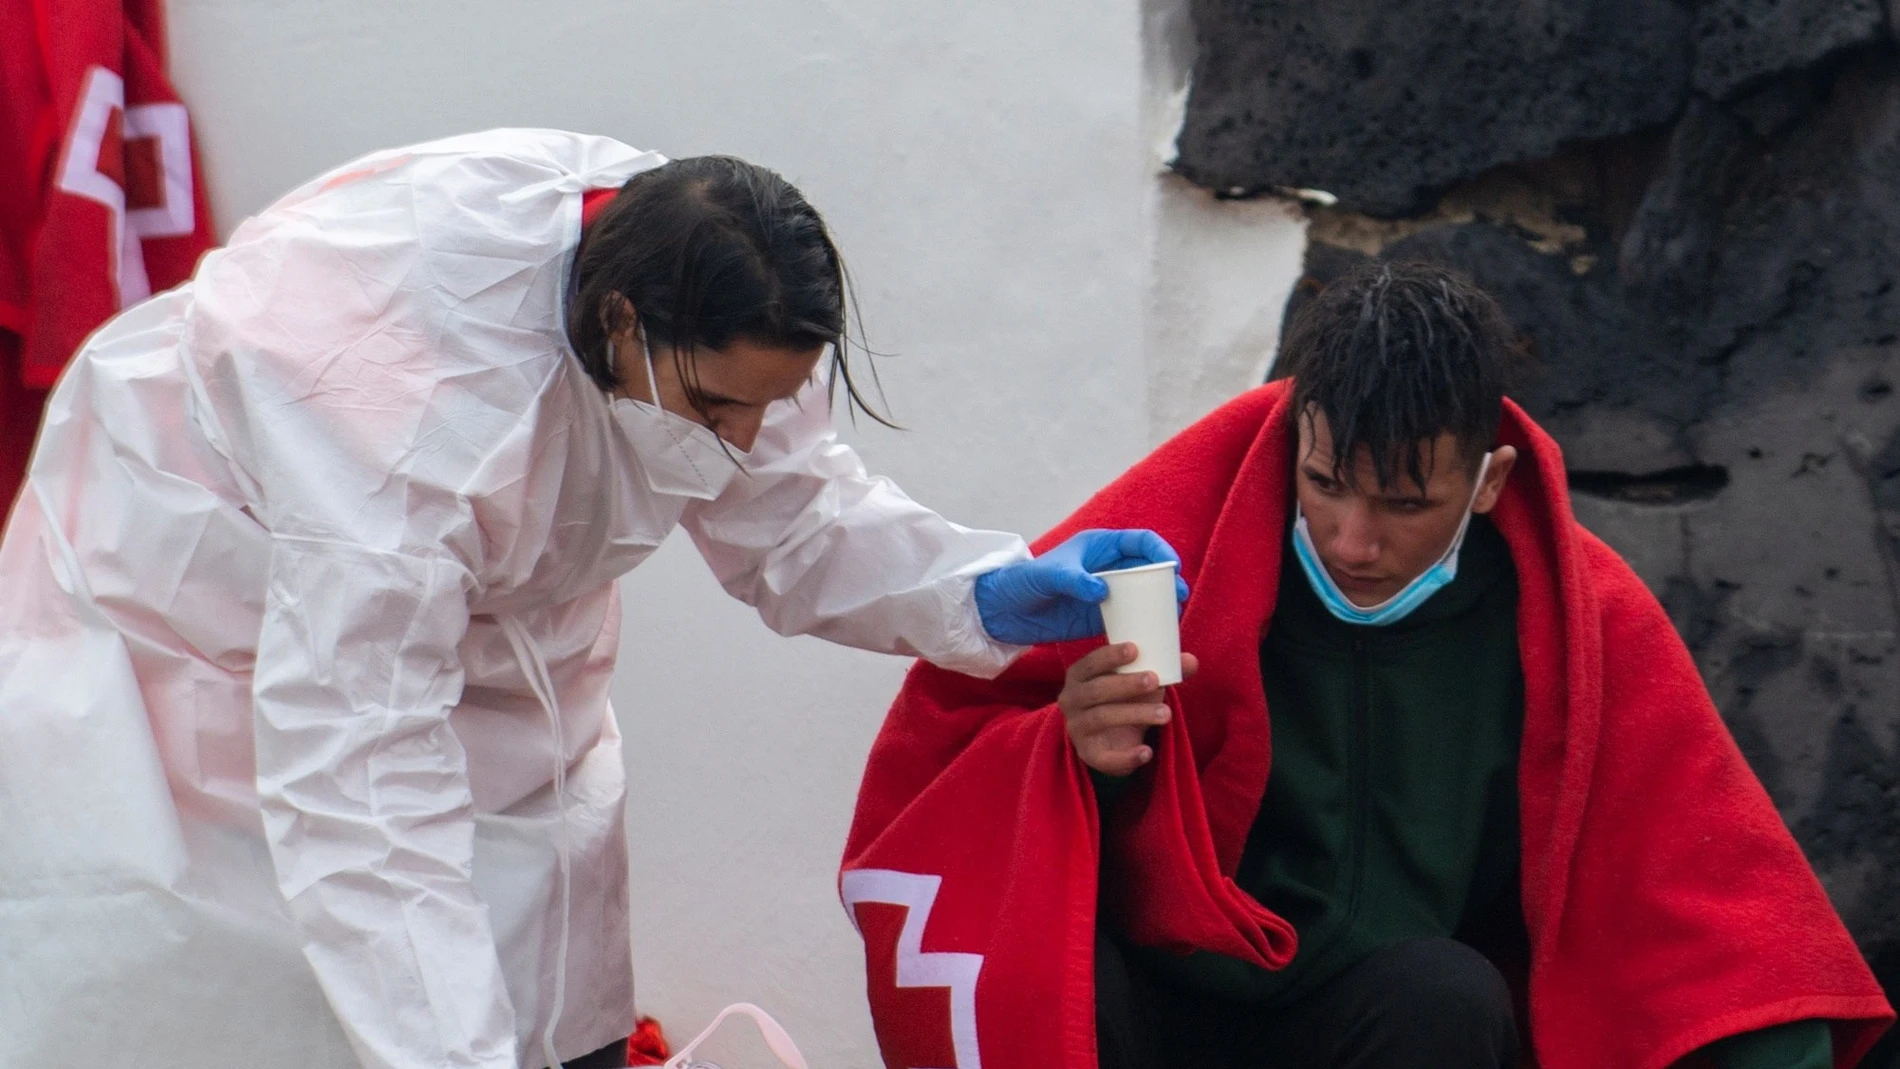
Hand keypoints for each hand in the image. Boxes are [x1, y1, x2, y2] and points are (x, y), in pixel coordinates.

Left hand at [973, 529, 1188, 644]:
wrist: (1004, 610)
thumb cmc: (1023, 581)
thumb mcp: (1048, 576)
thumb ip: (1074, 580)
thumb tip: (1102, 591)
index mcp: (1099, 547)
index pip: (1139, 542)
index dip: (1160, 551)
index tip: (1172, 567)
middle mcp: (1107, 568)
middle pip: (1148, 570)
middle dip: (1167, 581)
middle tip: (1179, 597)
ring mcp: (1106, 594)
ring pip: (1143, 596)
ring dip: (1159, 605)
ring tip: (1172, 618)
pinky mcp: (1099, 618)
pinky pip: (1129, 619)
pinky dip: (1143, 625)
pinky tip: (1153, 636)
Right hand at [1058, 643, 1199, 775]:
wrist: (1110, 739)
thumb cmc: (1123, 698)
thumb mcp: (1141, 682)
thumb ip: (1166, 670)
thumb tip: (1192, 661)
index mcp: (1079, 675)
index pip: (1090, 662)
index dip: (1110, 655)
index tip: (1135, 649)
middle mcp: (1071, 700)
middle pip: (1096, 690)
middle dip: (1126, 684)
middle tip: (1155, 680)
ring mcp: (1076, 727)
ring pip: (1102, 718)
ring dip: (1135, 714)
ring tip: (1165, 714)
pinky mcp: (1087, 753)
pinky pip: (1104, 757)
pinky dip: (1126, 756)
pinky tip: (1147, 752)